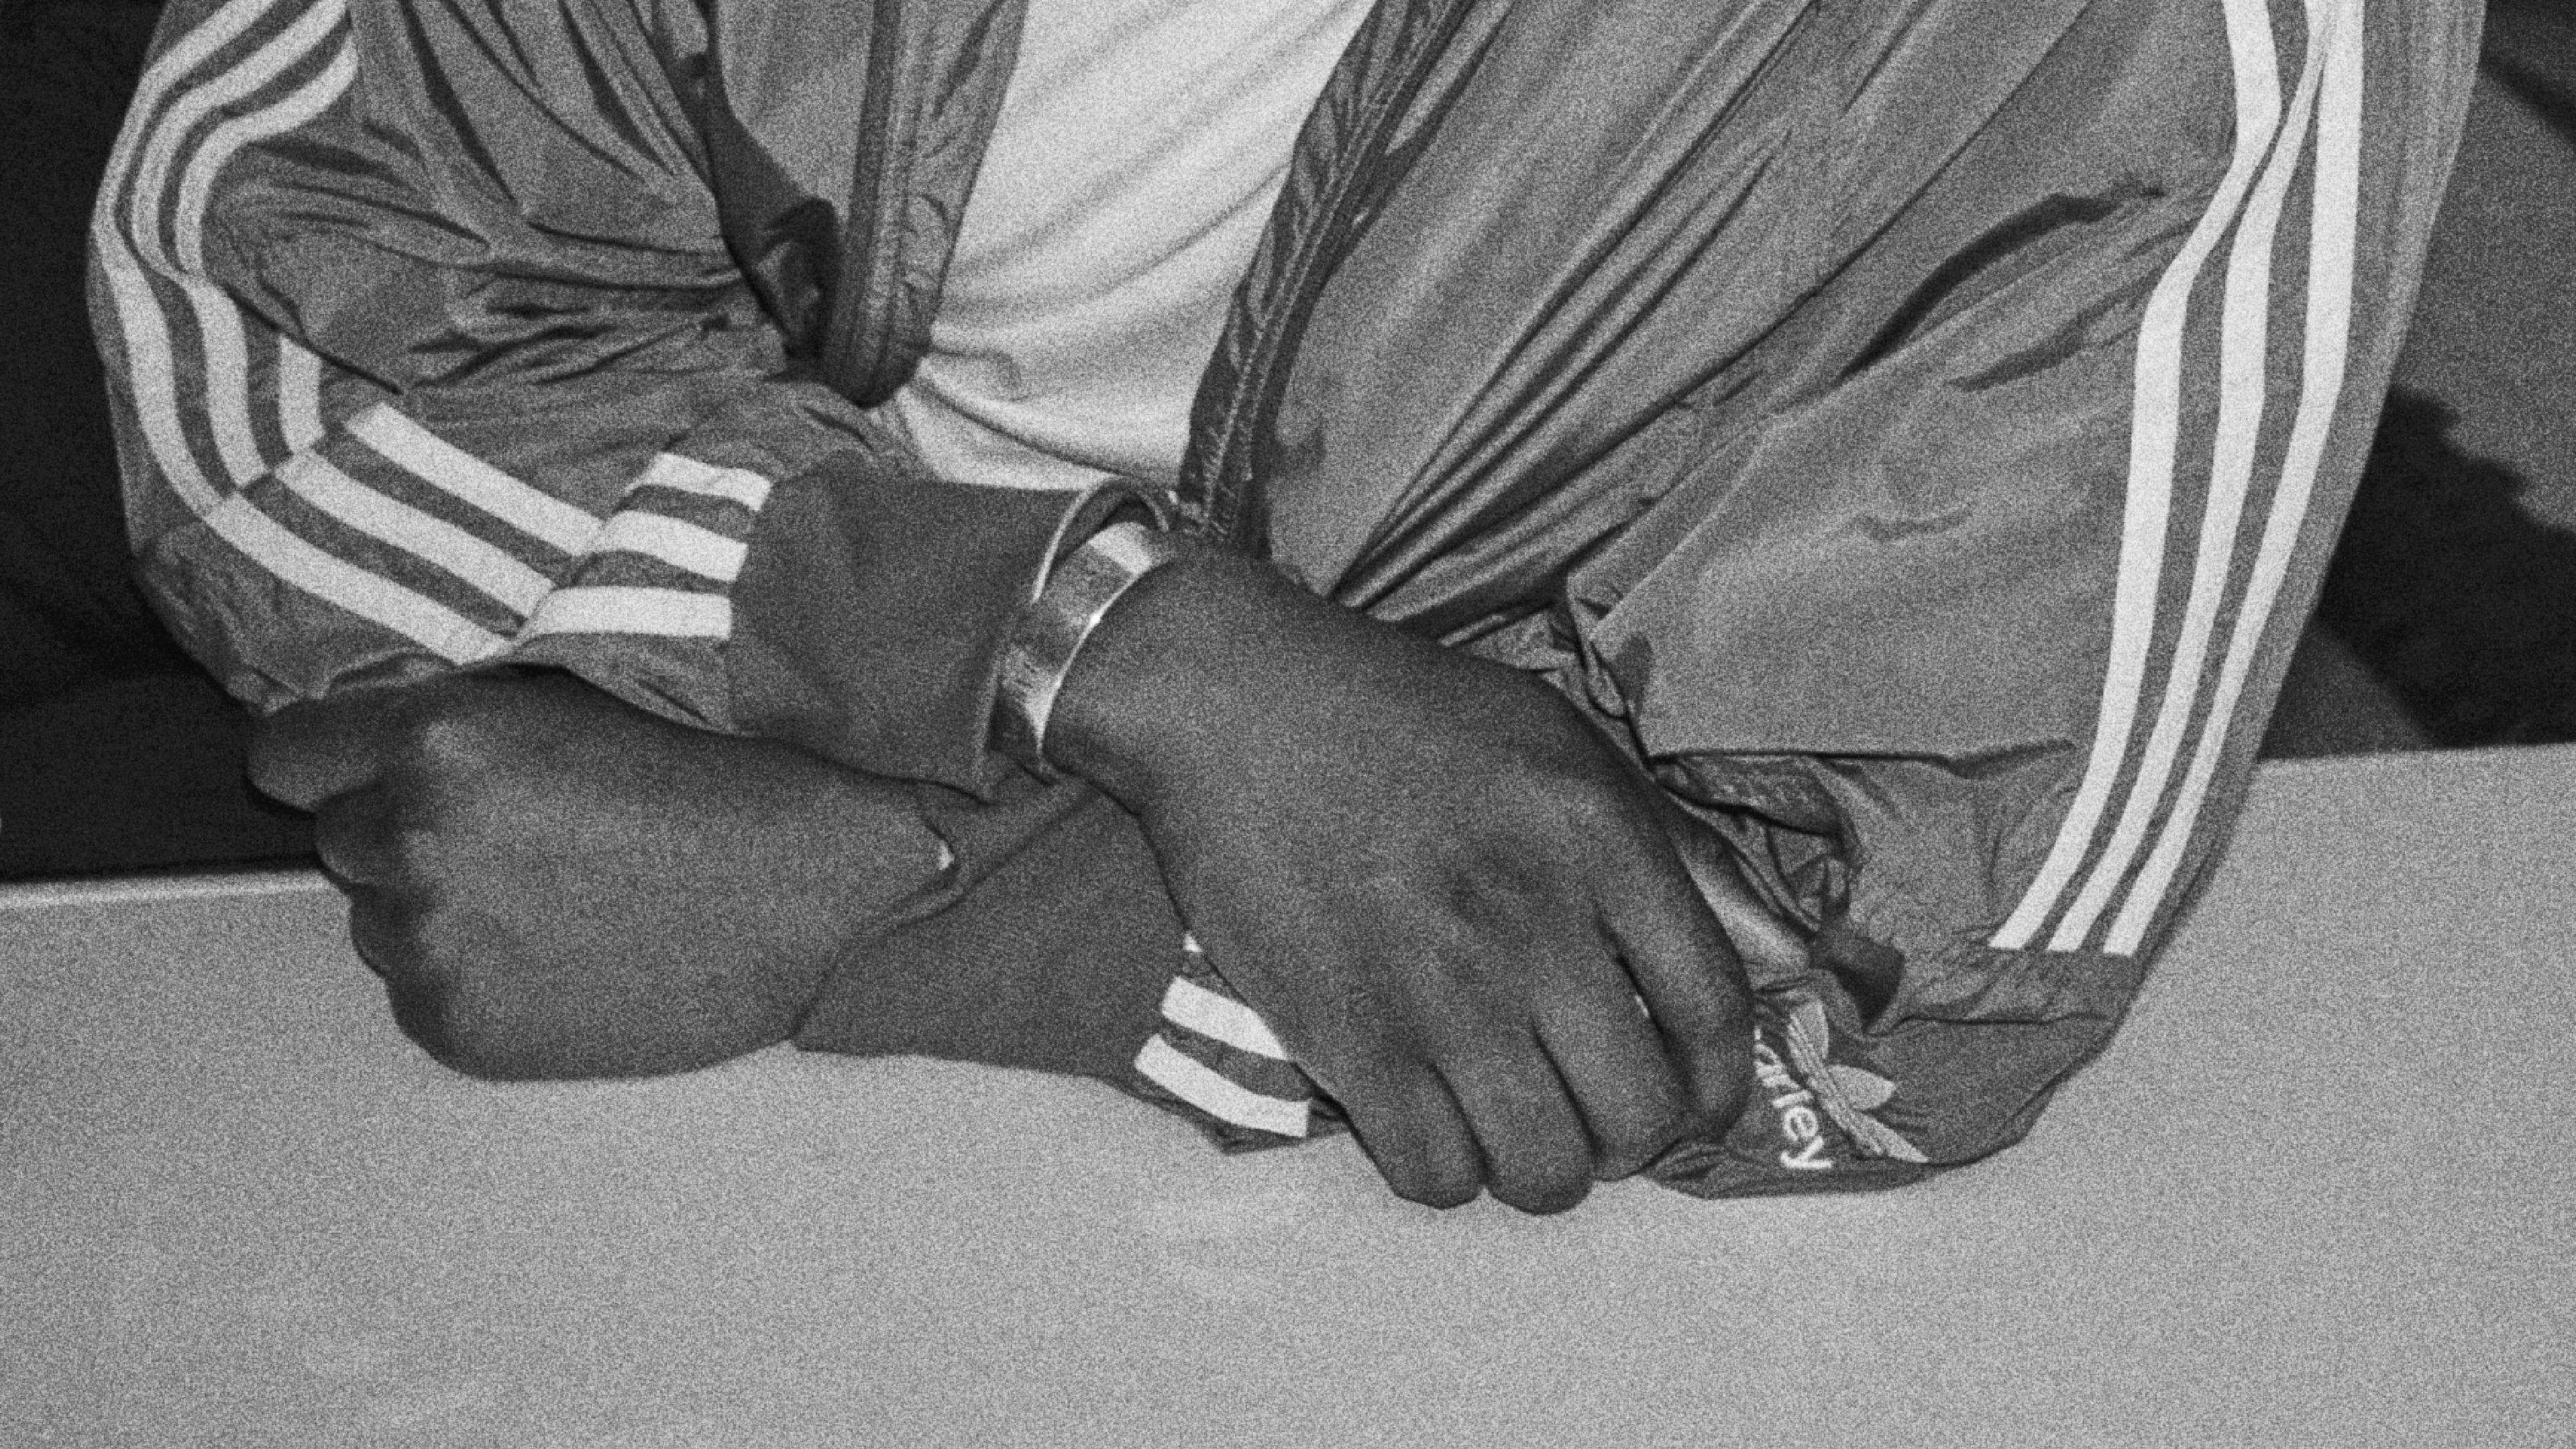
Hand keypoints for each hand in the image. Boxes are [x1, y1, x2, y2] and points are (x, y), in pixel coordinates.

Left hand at [248, 671, 943, 1078]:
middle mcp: (414, 838)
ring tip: (564, 899)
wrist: (826, 887)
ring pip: (382, 922)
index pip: (283, 758)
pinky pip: (426, 994)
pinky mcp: (462, 1029)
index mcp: (437, 739)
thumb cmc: (727, 774)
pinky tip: (574, 957)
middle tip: (523, 836)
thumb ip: (472, 709)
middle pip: (340, 840)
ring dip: (443, 910)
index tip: (387, 774)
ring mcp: (434, 944)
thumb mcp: (586, 693)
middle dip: (406, 835)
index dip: (338, 763)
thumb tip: (384, 728)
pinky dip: (483, 980)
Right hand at [1049, 552, 1754, 1213]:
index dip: (1718, 1088)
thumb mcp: (1562, 742)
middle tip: (1594, 1114)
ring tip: (1515, 1127)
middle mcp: (1534, 924)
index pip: (1713, 1014)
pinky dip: (1446, 1173)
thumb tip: (1779, 956)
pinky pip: (1435, 1177)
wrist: (1231, 704)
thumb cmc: (1405, 715)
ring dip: (1542, 1169)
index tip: (1695, 1103)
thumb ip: (1672, 848)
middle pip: (1639, 1115)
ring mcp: (1439, 992)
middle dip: (1632, 1140)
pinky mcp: (1347, 1040)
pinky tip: (1434, 1124)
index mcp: (1600, 840)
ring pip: (1544, 1171)